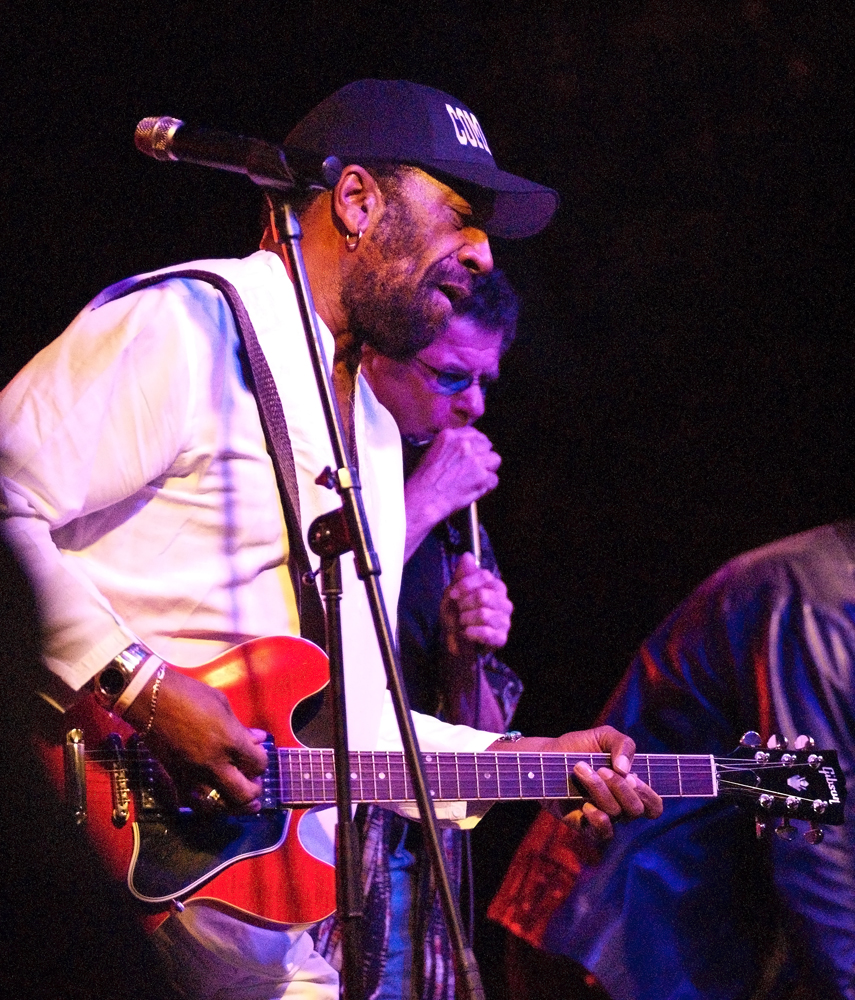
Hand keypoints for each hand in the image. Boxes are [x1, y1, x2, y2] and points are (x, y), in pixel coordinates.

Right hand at [123, 667, 268, 813]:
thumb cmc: (189, 695)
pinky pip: (195, 804)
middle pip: (244, 795)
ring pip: (220, 807)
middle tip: (254, 783)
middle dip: (254, 791)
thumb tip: (258, 739)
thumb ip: (241, 728)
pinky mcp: (175, 780)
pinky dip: (207, 805)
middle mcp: (214, 764)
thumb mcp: (223, 705)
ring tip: (241, 801)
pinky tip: (213, 799)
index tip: (257, 755)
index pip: (258, 764)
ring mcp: (193, 776)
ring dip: (234, 805)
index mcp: (230, 742)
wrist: (151, 700)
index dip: (262, 761)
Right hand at [404, 427, 499, 558]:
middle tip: (473, 469)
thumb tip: (466, 448)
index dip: (475, 445)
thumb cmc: (424, 482)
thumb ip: (451, 446)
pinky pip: (494, 479)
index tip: (473, 453)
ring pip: (495, 459)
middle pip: (486, 445)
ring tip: (475, 479)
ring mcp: (475, 460)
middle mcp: (464, 445)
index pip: (474, 433)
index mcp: (450, 436)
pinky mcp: (483, 476)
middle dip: (482, 456)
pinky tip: (474, 489)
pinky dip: (487, 486)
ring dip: (488, 470)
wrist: (424, 500)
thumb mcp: (432, 453)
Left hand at [440, 552, 512, 657]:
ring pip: (484, 615)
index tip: (453, 595)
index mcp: (495, 586)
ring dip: (465, 619)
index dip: (465, 585)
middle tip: (458, 610)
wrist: (454, 640)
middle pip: (483, 595)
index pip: (485, 577)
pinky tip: (466, 633)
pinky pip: (487, 633)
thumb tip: (467, 556)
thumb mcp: (453, 592)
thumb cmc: (456, 614)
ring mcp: (505, 620)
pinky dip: (471, 633)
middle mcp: (504, 602)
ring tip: (462, 623)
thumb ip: (461, 575)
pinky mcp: (502, 638)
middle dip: (464, 604)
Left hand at [489, 725, 662, 839]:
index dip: (647, 794)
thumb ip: (624, 744)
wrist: (546, 757)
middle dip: (620, 787)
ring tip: (580, 769)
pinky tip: (585, 805)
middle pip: (637, 809)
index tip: (630, 776)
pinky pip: (603, 834)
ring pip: (616, 814)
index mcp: (631, 787)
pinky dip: (598, 819)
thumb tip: (626, 770)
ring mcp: (604, 816)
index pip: (653, 805)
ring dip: (599, 790)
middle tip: (601, 769)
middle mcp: (621, 805)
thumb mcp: (604, 736)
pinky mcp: (586, 826)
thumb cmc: (578, 746)